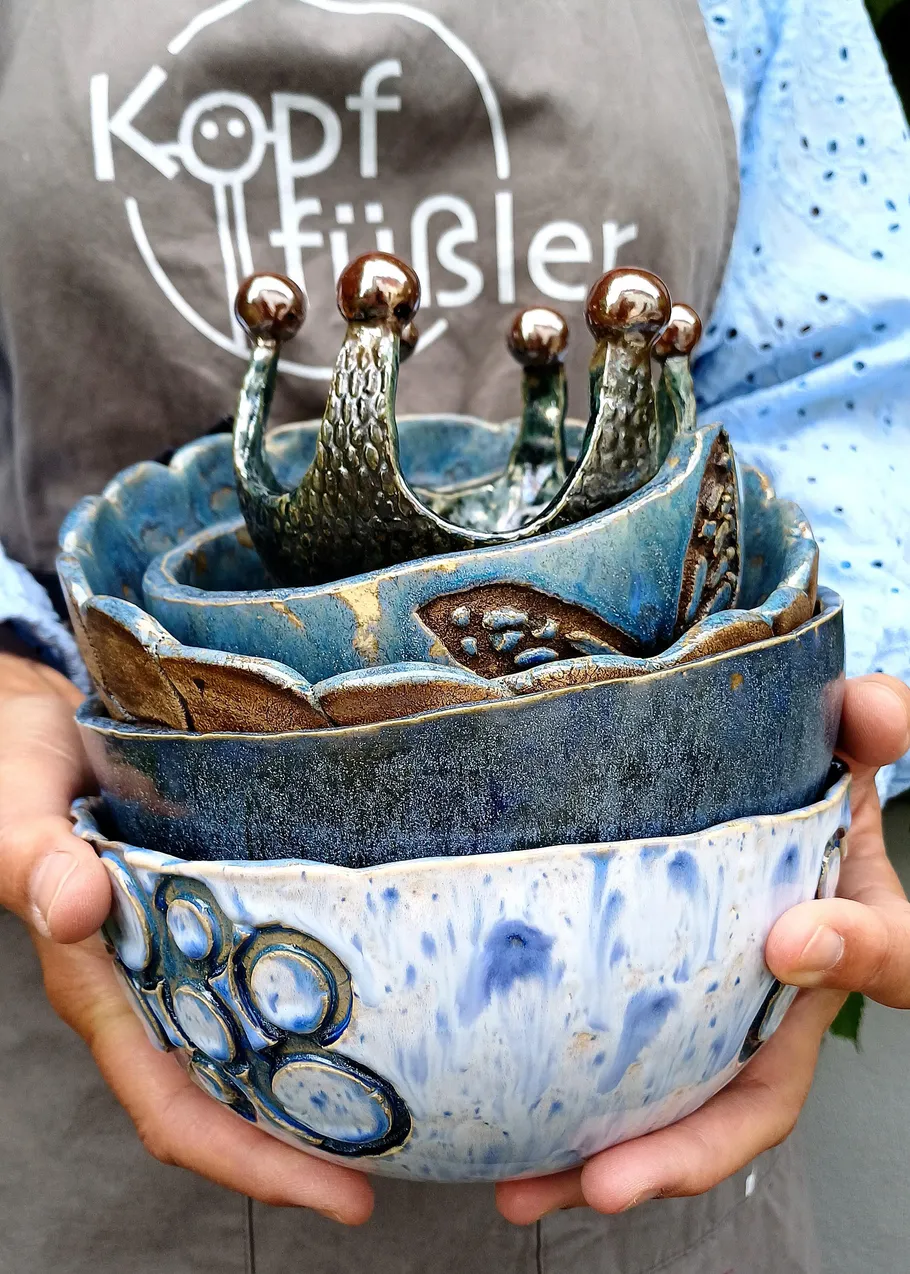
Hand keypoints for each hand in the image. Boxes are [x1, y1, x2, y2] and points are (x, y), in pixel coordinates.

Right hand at [0, 653, 372, 1223]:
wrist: (45, 724)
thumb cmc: (17, 767)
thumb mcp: (18, 809)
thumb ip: (37, 860)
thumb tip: (76, 908)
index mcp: (101, 989)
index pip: (176, 1109)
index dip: (252, 1164)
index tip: (341, 1197)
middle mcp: (152, 986)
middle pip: (235, 1097)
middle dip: (311, 1143)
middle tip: (408, 1156)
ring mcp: (188, 952)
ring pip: (260, 1042)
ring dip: (322, 1079)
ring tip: (412, 1092)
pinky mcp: (216, 908)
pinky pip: (270, 971)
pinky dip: (317, 999)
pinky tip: (377, 991)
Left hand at [496, 673, 909, 1222]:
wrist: (777, 799)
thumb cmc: (813, 778)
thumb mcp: (847, 741)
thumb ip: (868, 724)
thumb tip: (871, 713)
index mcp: (860, 932)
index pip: (889, 956)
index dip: (853, 952)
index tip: (790, 937)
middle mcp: (792, 1000)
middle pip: (759, 1102)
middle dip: (684, 1149)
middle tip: (606, 1181)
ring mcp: (724, 1019)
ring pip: (677, 1113)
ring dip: (601, 1161)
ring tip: (519, 1185)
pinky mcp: (660, 1016)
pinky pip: (619, 1075)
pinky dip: (564, 1111)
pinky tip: (494, 1128)